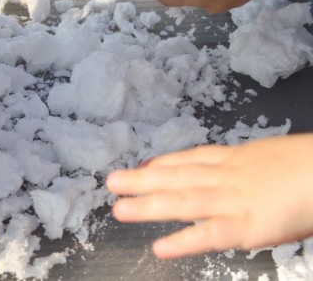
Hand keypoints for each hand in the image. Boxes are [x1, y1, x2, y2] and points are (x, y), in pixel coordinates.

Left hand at [107, 134, 312, 258]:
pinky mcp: (246, 226)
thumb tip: (243, 174)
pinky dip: (183, 241)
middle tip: (113, 182)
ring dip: (148, 205)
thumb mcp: (273, 157)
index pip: (191, 160)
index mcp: (235, 160)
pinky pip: (208, 235)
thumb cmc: (309, 166)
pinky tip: (160, 248)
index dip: (163, 163)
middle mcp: (226, 177)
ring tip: (119, 209)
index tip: (142, 165)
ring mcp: (232, 201)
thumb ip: (250, 167)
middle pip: (176, 177)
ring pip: (182, 201)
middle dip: (142, 180)